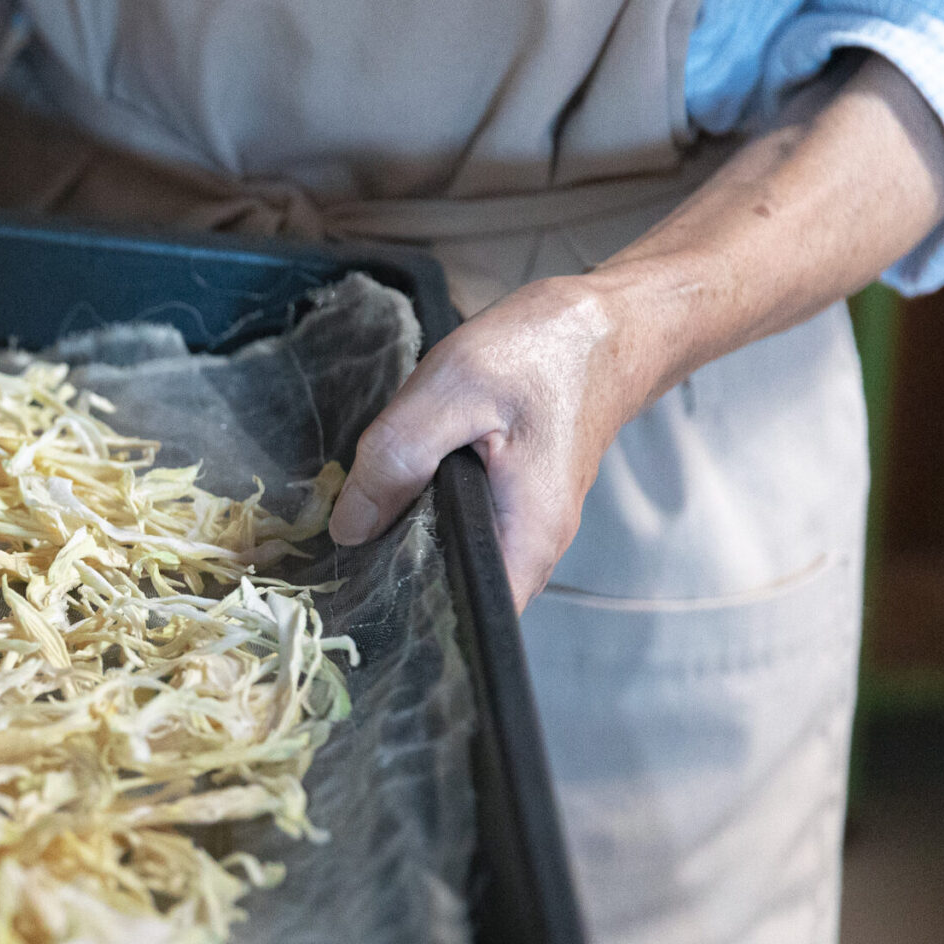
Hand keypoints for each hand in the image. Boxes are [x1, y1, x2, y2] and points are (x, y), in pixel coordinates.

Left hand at [328, 277, 654, 608]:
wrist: (608, 322)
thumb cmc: (541, 352)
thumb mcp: (448, 394)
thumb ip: (395, 463)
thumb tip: (349, 530)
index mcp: (525, 538)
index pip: (466, 621)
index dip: (408, 620)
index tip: (352, 603)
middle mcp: (533, 547)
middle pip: (455, 595)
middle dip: (395, 582)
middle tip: (335, 562)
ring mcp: (527, 526)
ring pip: (455, 559)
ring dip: (406, 544)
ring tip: (355, 528)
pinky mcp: (516, 502)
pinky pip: (463, 529)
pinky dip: (424, 516)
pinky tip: (392, 494)